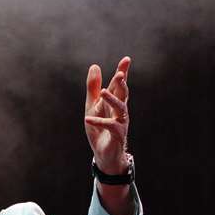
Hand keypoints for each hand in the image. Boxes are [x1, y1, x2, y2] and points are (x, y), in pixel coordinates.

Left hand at [84, 56, 129, 174]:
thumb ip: (92, 88)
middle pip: (123, 94)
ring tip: (103, 91)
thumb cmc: (99, 129)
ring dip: (112, 99)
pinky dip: (98, 121)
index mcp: (114, 102)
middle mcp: (120, 111)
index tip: (127, 59)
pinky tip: (88, 119)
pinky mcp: (117, 135)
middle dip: (121, 84)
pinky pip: (109, 126)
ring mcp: (121, 123)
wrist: (103, 154)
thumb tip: (95, 66)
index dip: (123, 72)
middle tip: (119, 74)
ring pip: (120, 108)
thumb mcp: (92, 106)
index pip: (119, 85)